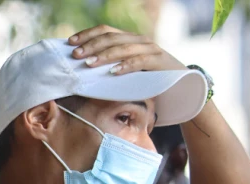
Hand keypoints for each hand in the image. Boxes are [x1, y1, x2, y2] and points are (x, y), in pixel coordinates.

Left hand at [69, 25, 184, 73]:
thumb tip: (81, 68)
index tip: (70, 43)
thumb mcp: (125, 70)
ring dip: (104, 55)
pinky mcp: (160, 62)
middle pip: (111, 38)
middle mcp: (139, 40)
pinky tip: (113, 72)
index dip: (87, 35)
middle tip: (76, 55)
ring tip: (89, 64)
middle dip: (91, 46)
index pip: (105, 30)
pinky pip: (141, 61)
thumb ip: (108, 65)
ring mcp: (151, 49)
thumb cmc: (146, 80)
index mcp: (129, 39)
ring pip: (124, 48)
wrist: (180, 86)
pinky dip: (126, 66)